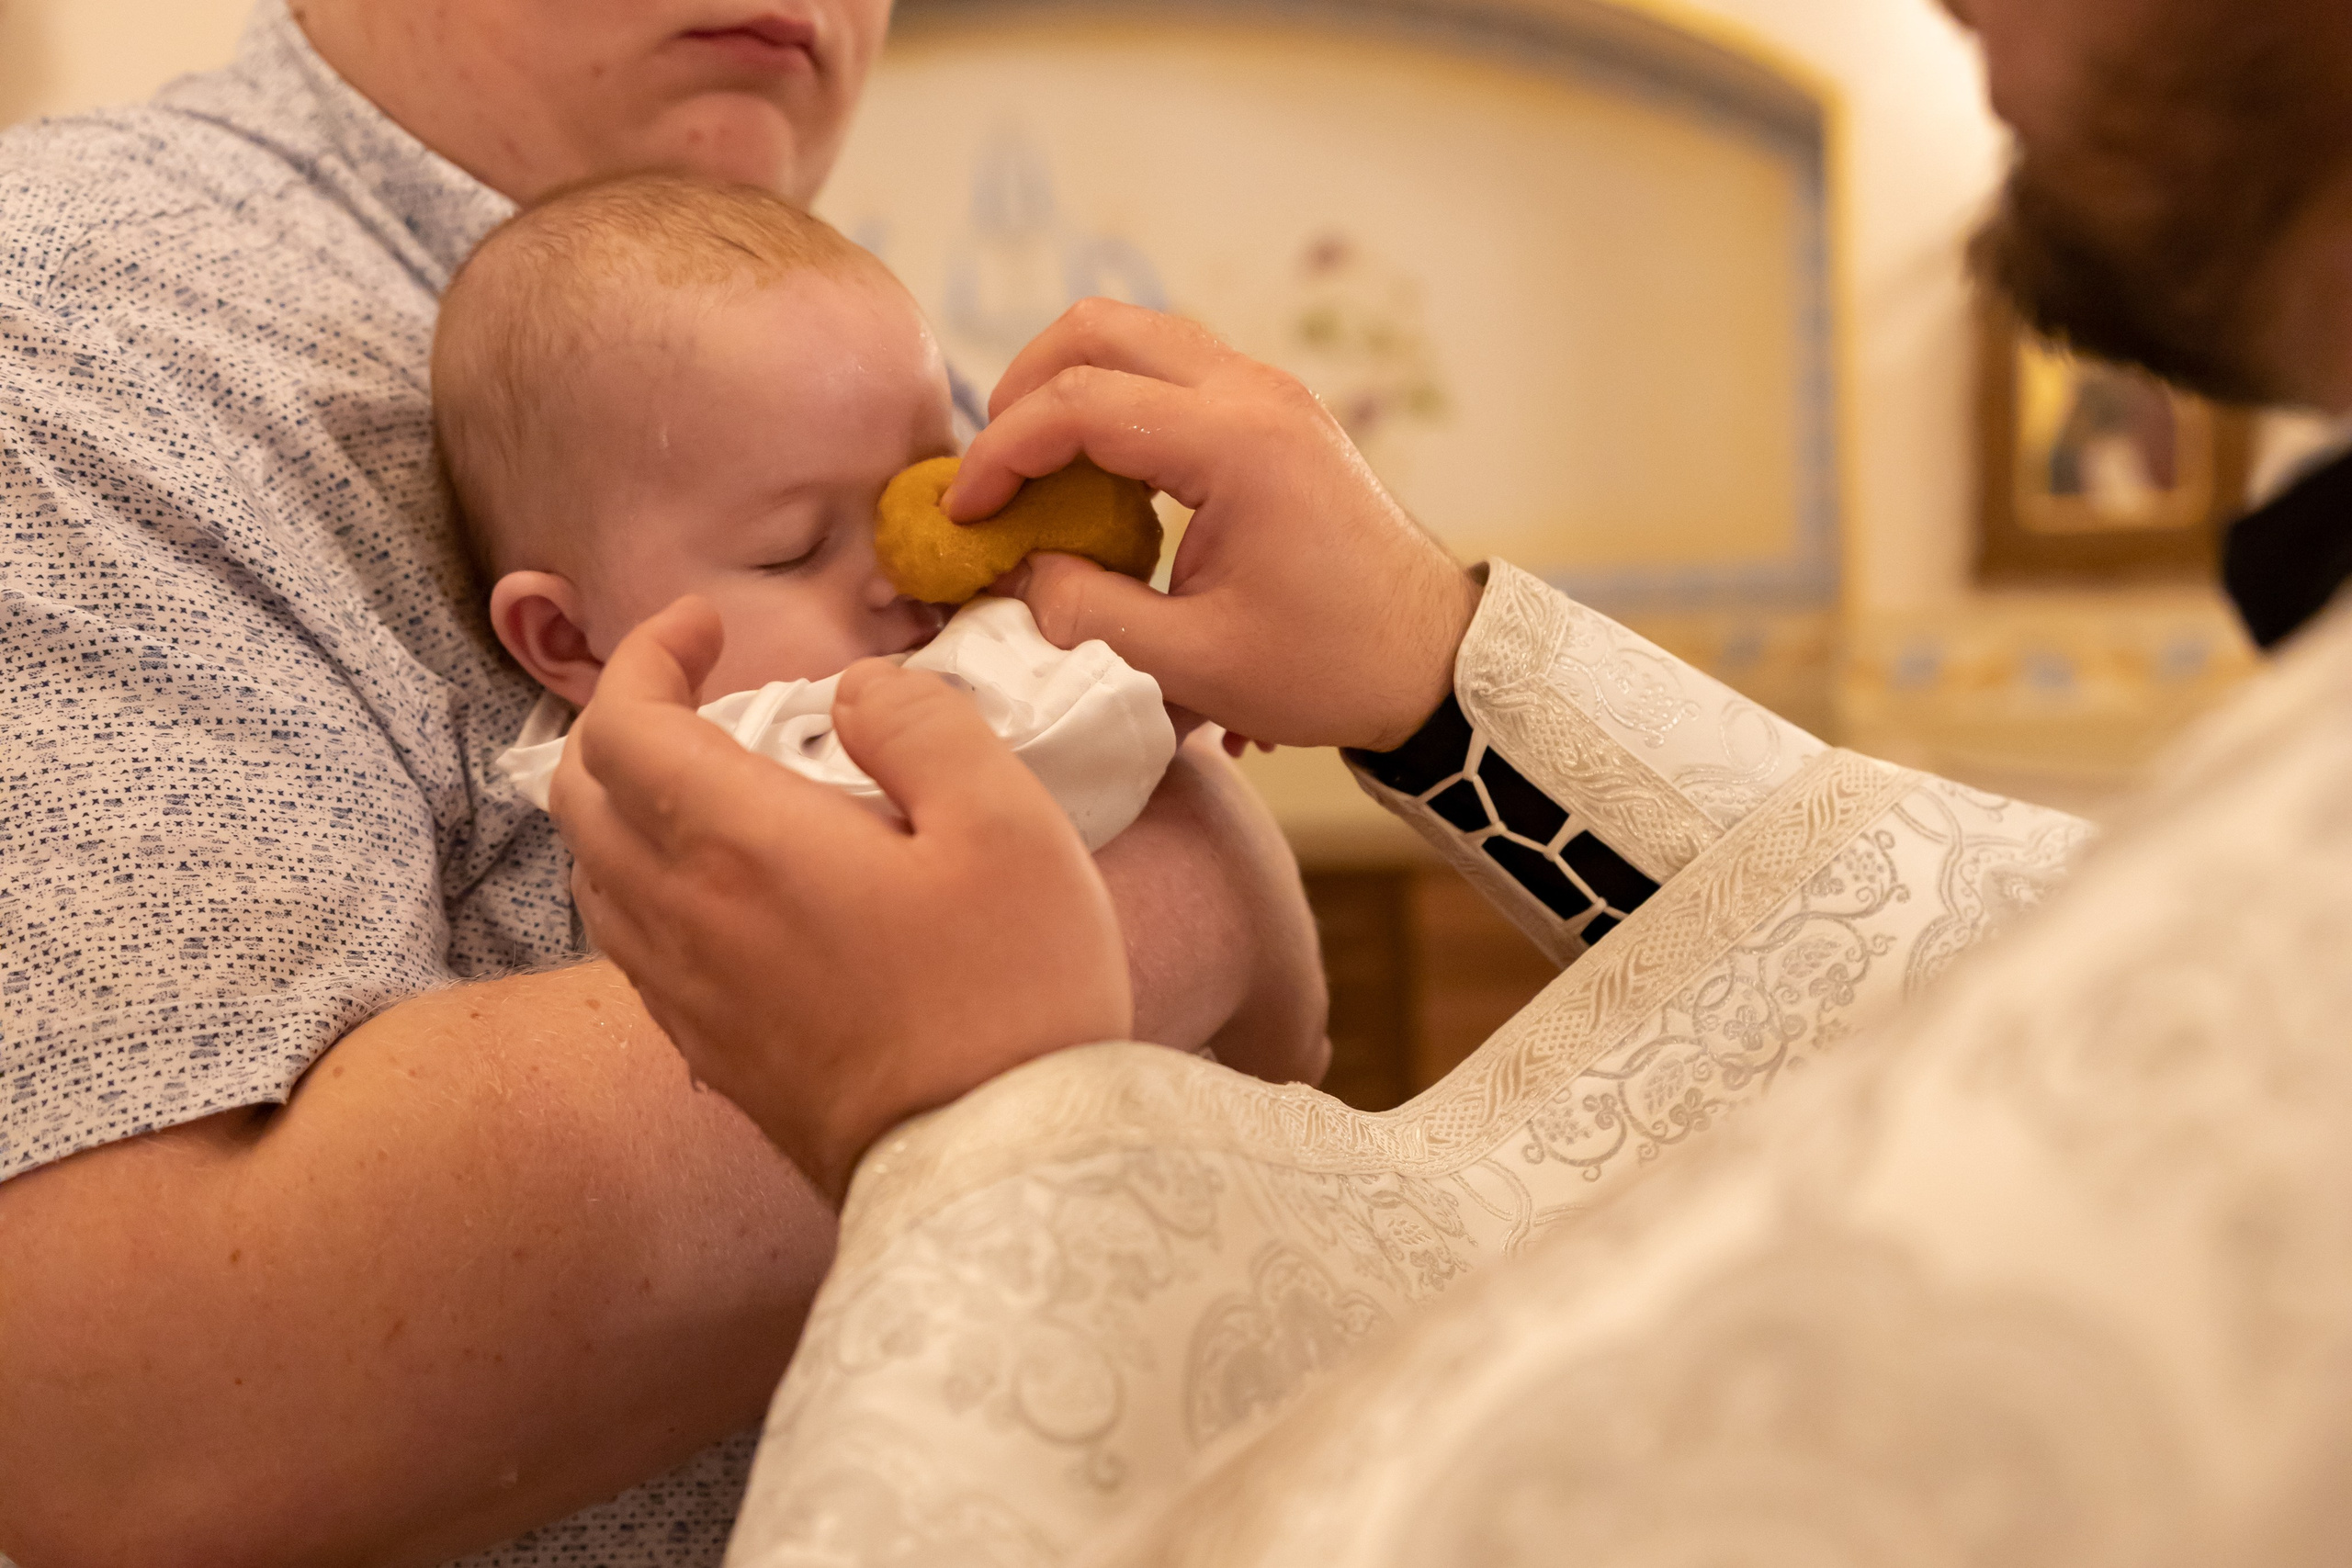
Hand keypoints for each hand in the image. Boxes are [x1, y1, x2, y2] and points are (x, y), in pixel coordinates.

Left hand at [549, 597, 1132, 1202]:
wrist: (999, 1169)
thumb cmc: (1013, 987)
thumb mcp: (1006, 819)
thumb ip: (919, 722)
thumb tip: (856, 692)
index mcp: (736, 845)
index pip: (622, 724)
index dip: (646, 654)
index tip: (707, 622)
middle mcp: (683, 919)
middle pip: (580, 796)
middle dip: (622, 720)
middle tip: (701, 691)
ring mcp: (688, 999)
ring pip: (596, 876)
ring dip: (627, 805)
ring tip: (713, 783)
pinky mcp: (715, 1057)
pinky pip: (635, 947)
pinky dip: (650, 884)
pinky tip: (729, 891)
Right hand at [948, 298, 1482, 752]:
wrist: (1435, 662)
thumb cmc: (1329, 668)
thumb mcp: (1193, 664)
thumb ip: (1086, 614)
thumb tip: (1016, 573)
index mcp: (1237, 445)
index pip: (1080, 403)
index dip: (1001, 453)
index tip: (964, 515)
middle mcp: (1256, 392)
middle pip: (1102, 327)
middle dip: (1024, 389)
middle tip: (992, 473)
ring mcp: (1272, 393)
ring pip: (1138, 336)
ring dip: (1072, 388)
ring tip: (1037, 476)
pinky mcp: (1277, 412)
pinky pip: (1174, 372)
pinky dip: (1118, 404)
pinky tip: (1099, 482)